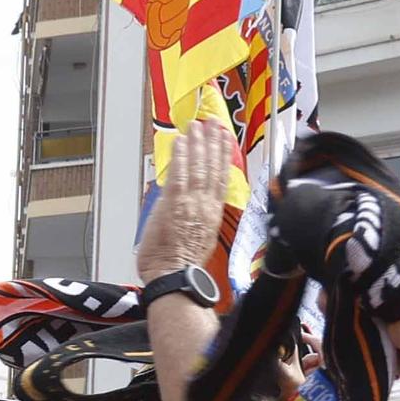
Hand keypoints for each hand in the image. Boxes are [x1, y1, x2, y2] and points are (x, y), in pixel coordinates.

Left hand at [136, 119, 232, 281]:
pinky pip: (180, 173)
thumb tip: (185, 213)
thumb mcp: (197, 241)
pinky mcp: (175, 203)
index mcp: (213, 214)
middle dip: (213, 143)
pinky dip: (181, 156)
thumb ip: (194, 221)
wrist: (175, 276)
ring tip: (197, 126)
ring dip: (198, 144)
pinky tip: (181, 141)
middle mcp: (206, 205)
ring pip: (198, 166)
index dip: (223, 158)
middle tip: (214, 124)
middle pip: (212, 168)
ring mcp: (191, 202)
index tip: (225, 141)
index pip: (221, 179)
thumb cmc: (181, 267)